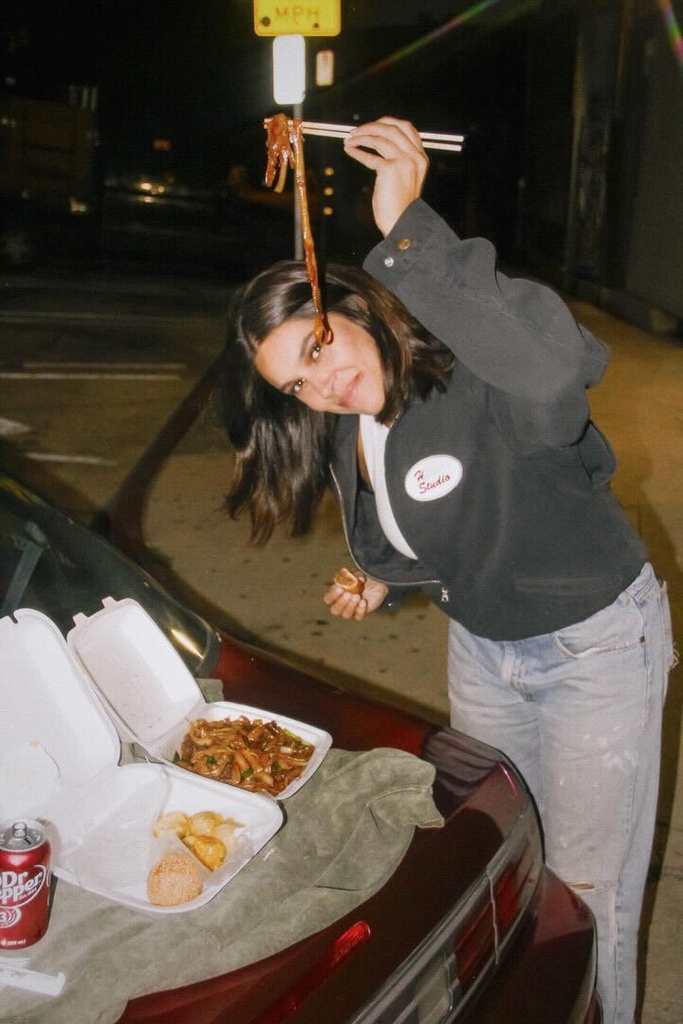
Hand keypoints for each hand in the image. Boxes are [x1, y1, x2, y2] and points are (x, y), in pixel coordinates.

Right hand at [323, 575, 388, 621]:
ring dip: (351, 606)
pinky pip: (358, 616)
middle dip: (341, 603)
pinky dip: (360, 609)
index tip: (340, 588)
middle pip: (334, 610)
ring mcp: (350, 611)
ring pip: (346, 615)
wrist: (375, 585)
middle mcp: (341, 605)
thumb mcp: (357, 575)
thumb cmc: (361, 579)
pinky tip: (363, 601)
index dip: (332, 595)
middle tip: (348, 594)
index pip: (328, 599)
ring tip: (357, 596)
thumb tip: (358, 579)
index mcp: (336, 595)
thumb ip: (355, 576)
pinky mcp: (360, 614)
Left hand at [343, 117, 428, 236]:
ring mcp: (404, 162)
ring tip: (349, 140)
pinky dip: (357, 151)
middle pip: (392, 128)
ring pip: (380, 138)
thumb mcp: (405, 179)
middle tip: (355, 131)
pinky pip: (370, 156)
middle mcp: (415, 157)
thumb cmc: (400, 207)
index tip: (372, 125)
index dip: (387, 122)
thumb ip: (399, 161)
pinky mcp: (390, 169)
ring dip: (361, 137)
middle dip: (371, 126)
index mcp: (421, 158)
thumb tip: (378, 145)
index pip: (407, 128)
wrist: (402, 224)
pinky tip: (349, 150)